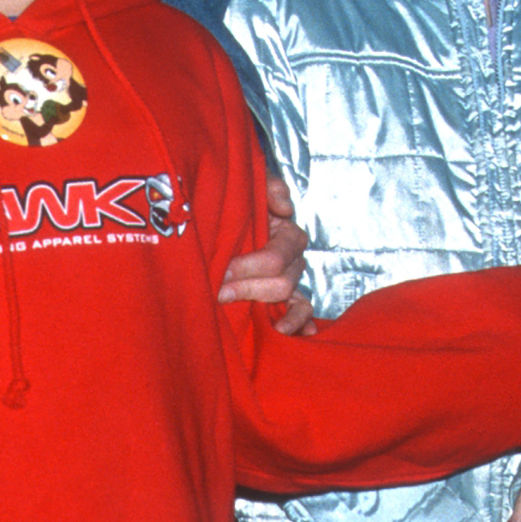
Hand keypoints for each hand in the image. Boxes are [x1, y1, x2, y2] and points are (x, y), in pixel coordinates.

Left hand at [218, 171, 314, 334]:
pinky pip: (303, 312)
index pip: (277, 255)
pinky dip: (302, 324)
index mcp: (285, 232)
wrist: (217, 220)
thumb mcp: (247, 186)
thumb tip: (285, 207)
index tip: (221, 271)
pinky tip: (296, 335)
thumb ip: (268, 186)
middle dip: (249, 287)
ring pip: (293, 299)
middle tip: (218, 292)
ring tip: (246, 316)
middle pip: (283, 280)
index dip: (249, 266)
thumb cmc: (233, 204)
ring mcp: (291, 280)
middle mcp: (292, 257)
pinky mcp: (286, 299)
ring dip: (269, 309)